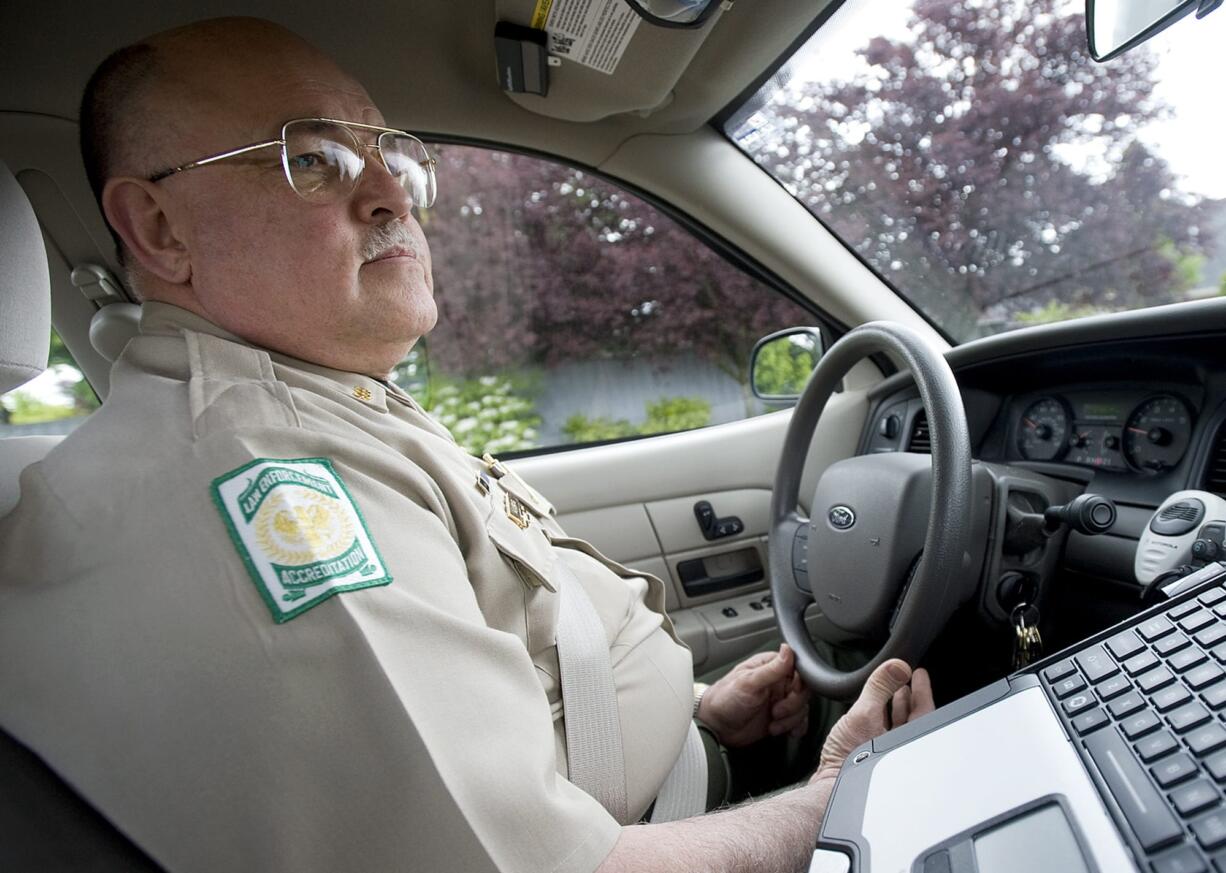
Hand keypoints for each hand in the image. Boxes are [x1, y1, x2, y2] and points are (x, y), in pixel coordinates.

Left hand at [696, 644, 810, 747]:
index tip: (792, 692)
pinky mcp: (780, 718)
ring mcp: (780, 700)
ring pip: (802, 708)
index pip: (799, 669)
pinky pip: (799, 722)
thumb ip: (771, 669)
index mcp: (771, 667)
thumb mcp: (748, 682)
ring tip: (772, 722)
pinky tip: (784, 730)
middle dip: (793, 705)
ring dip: (791, 719)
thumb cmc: (725, 699)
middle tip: (776, 711)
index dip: (800, 683)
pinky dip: (795, 728)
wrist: (715, 725)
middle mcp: (778, 682)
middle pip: (804, 691)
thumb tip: (788, 649)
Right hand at [809, 659, 932, 786]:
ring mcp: (887, 755)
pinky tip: (872, 713)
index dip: (922, 689)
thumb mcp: (864, 714)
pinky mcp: (872, 758)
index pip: (925, 710)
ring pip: (898, 725)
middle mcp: (902, 749)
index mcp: (909, 740)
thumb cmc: (848, 760)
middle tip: (905, 680)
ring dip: (896, 706)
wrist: (831, 786)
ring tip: (892, 692)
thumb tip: (896, 667)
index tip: (920, 674)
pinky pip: (883, 732)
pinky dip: (882, 718)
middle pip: (912, 717)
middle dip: (908, 696)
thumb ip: (880, 688)